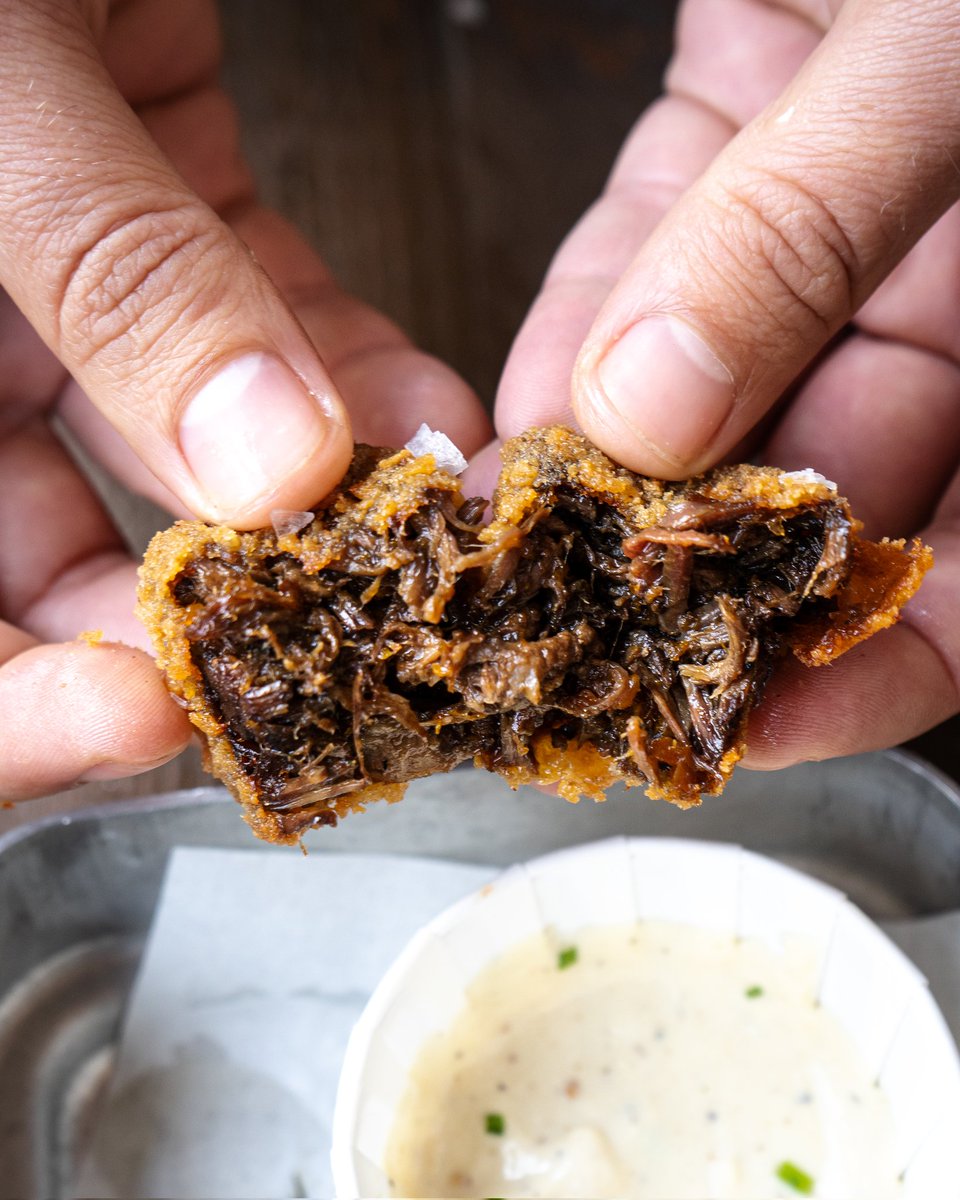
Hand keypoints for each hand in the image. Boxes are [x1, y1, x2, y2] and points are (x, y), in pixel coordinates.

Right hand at [0, 0, 490, 800]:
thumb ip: (97, 264)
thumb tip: (258, 466)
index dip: (10, 706)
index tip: (146, 714)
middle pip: (40, 564)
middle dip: (191, 614)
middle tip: (322, 646)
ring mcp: (41, 282)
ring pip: (166, 456)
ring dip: (297, 506)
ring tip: (408, 529)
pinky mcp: (150, 201)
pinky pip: (246, 334)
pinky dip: (333, 384)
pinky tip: (419, 420)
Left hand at [492, 0, 959, 767]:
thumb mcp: (942, 53)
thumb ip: (808, 224)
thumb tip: (648, 412)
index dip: (878, 663)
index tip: (745, 726)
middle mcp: (958, 285)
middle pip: (844, 492)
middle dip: (715, 578)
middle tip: (587, 652)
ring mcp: (855, 213)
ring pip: (740, 392)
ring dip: (633, 478)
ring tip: (532, 562)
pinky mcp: (758, 127)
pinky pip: (666, 269)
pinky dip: (596, 344)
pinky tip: (529, 418)